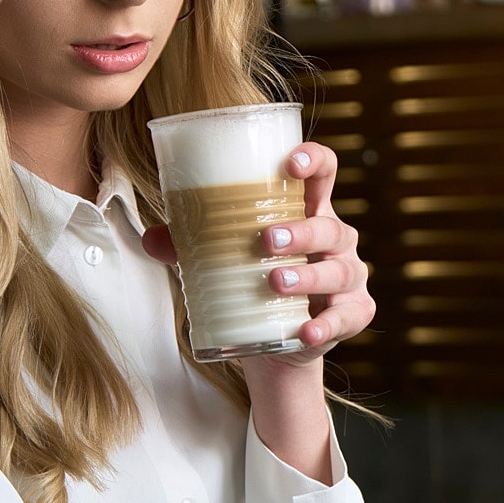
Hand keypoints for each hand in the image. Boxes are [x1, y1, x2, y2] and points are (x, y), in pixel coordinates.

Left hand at [142, 142, 374, 362]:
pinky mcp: (354, 314)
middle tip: (266, 239)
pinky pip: (345, 318)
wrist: (277, 342)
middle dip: (300, 231)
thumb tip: (150, 238)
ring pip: (337, 271)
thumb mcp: (227, 258)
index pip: (323, 173)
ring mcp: (349, 277)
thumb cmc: (256, 281)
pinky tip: (306, 331)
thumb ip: (192, 245)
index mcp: (309, 212)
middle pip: (329, 226)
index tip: (289, 164)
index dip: (313, 161)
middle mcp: (336, 240)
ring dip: (308, 276)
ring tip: (275, 281)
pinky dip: (326, 326)